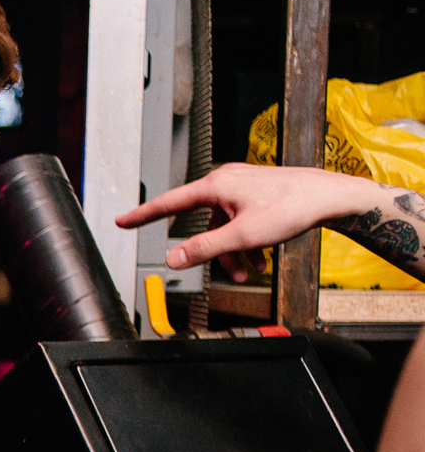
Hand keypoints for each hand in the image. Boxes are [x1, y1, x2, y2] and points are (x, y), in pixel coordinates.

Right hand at [114, 163, 382, 281]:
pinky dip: (245, 242)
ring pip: (223, 225)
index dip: (143, 215)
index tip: (122, 221)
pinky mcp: (256, 194)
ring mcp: (242, 187)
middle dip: (211, 251)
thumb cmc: (292, 208)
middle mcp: (225, 181)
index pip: (168, 203)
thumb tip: (173, 259)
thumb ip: (204, 249)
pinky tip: (260, 258)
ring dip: (232, 251)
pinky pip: (239, 222)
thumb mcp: (242, 236)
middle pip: (202, 222)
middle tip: (224, 270)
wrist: (331, 197)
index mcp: (215, 185)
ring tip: (248, 270)